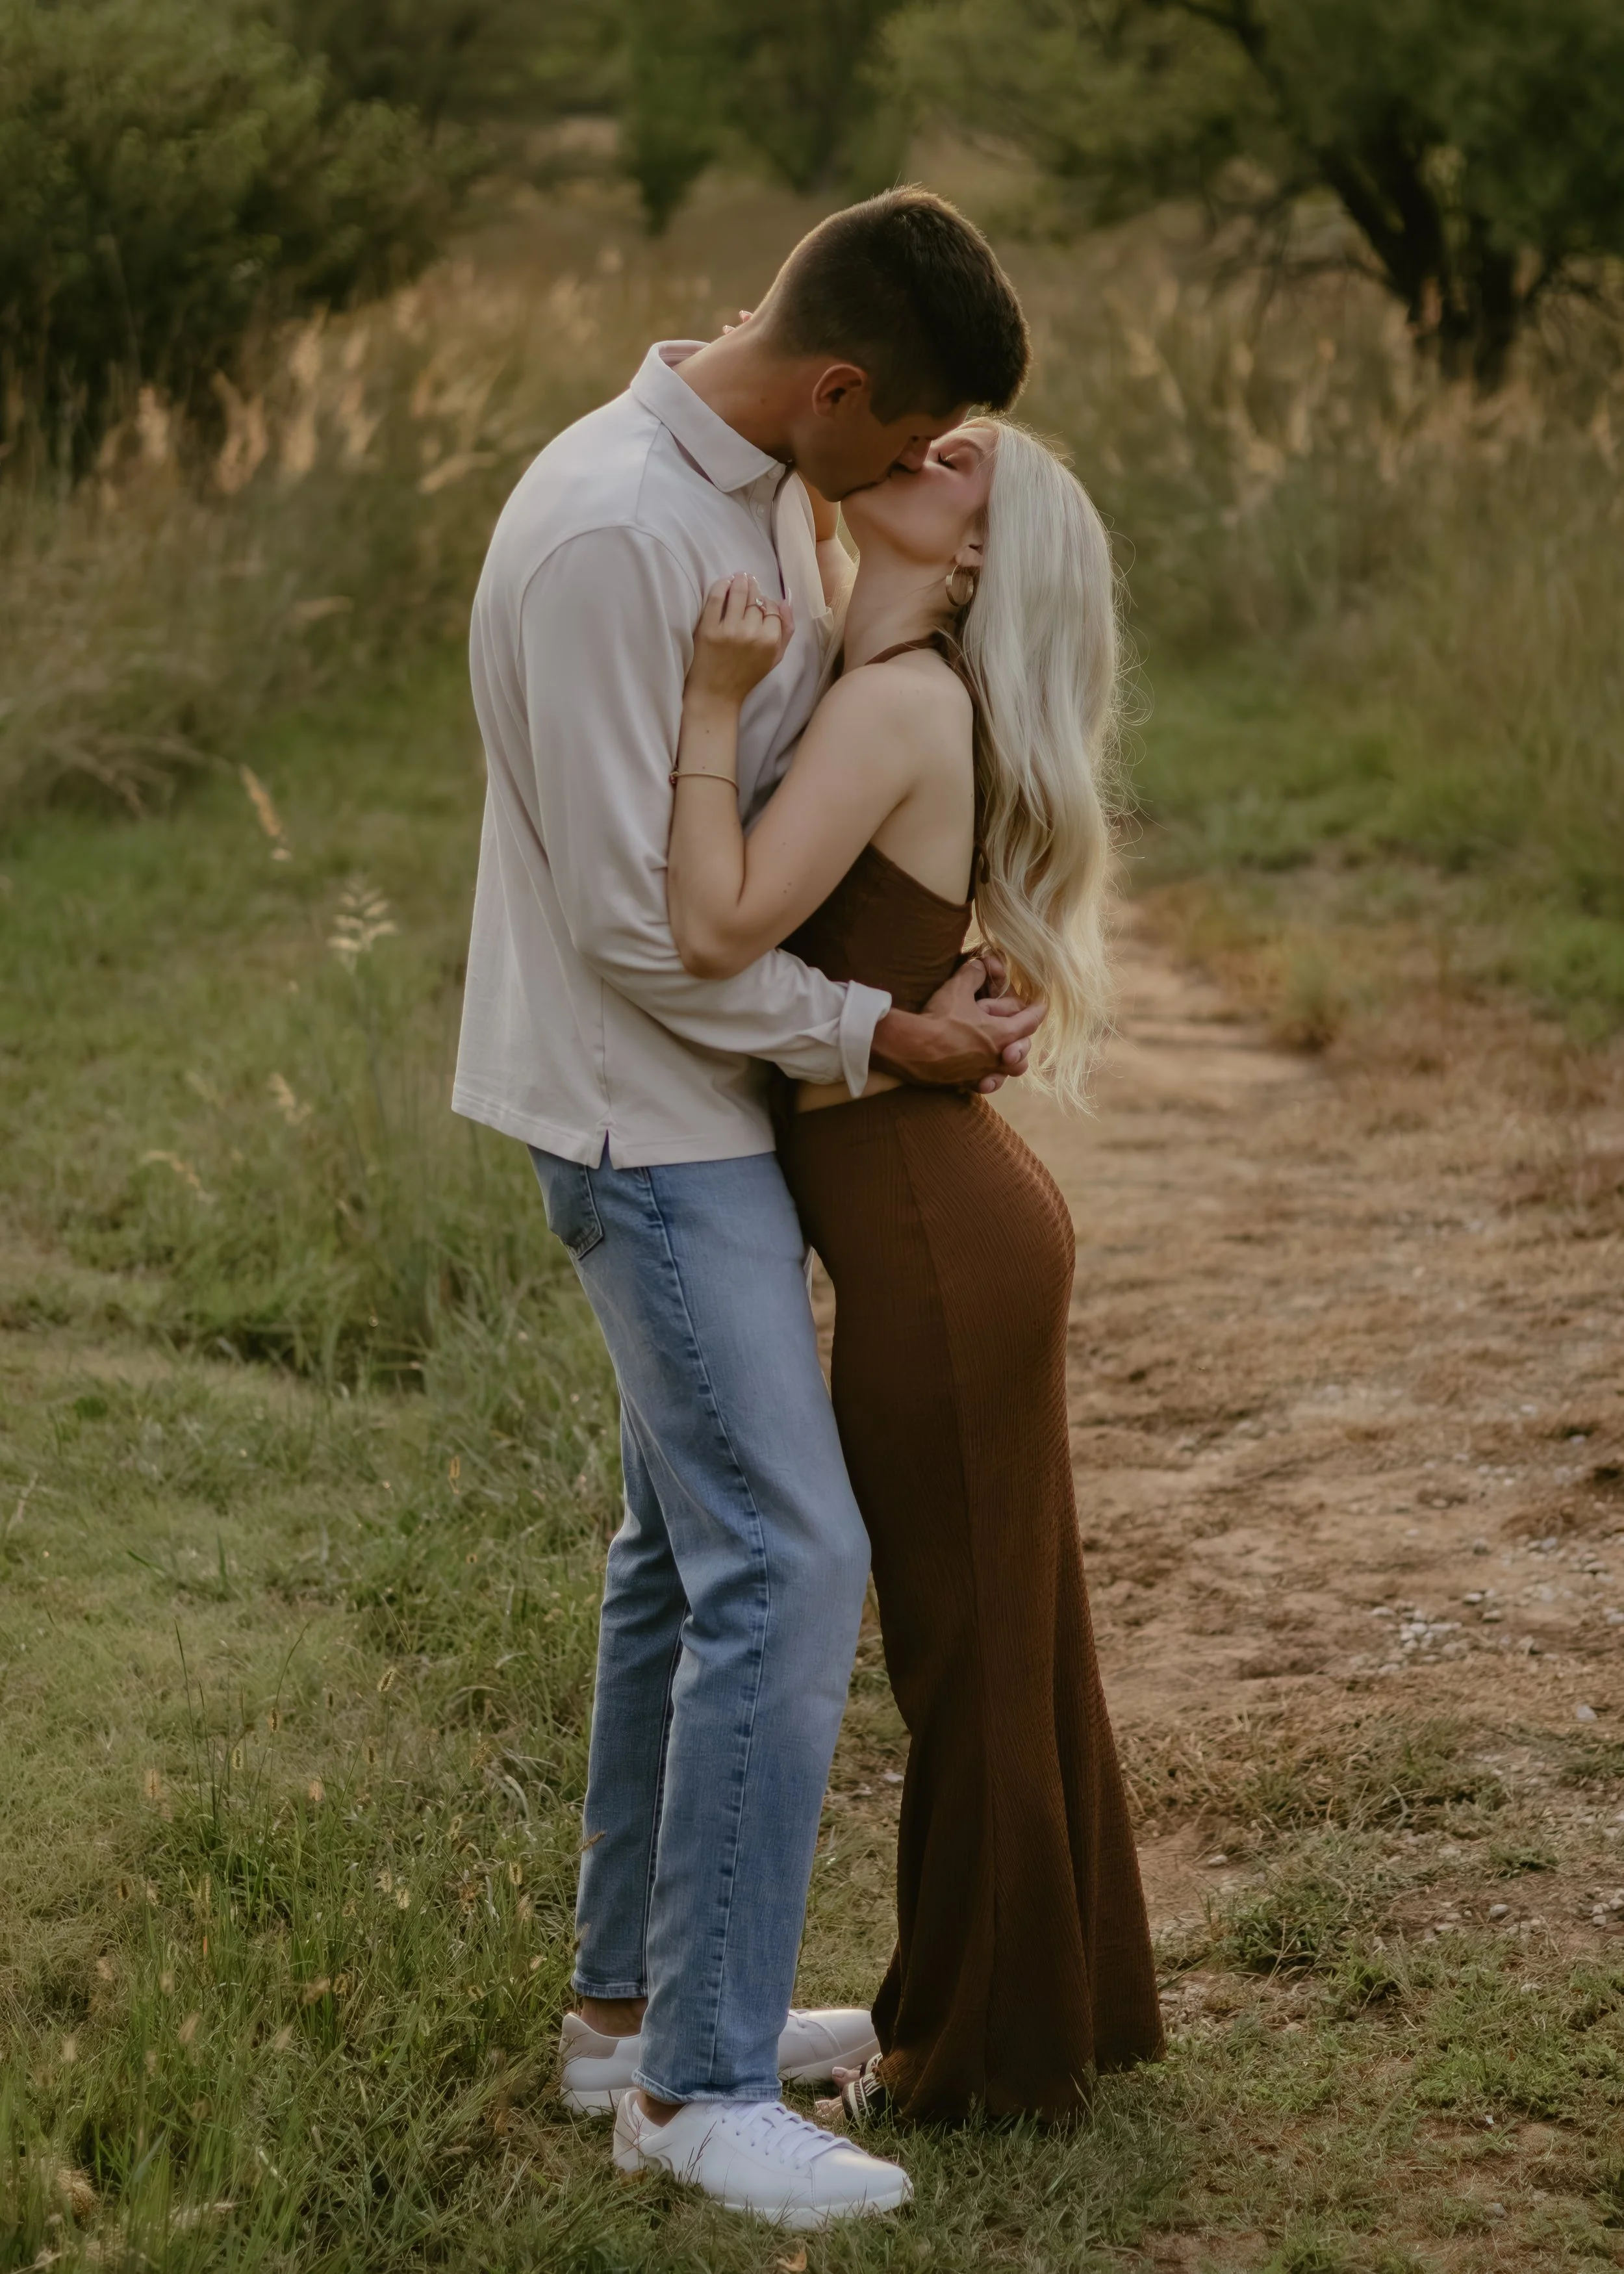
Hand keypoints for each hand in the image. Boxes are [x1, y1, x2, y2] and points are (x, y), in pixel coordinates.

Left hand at [687, 575, 792, 708]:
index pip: (772, 608)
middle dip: (753, 588)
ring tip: (739, 577)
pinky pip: (716, 598)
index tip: (760, 601)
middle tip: (748, 580)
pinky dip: (721, 585)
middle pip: (756, 599)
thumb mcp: (775, 658)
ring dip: (739, 581)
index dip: (767, 602)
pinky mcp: (708, 629)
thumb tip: (786, 601)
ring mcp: (729, 630)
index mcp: (770, 641)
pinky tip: (724, 583)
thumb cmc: (746, 676)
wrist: (716, 694)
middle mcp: (752, 634)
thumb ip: (786, 631)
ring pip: (738, 593)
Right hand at [871, 955, 1045, 1090]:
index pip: (1031, 1021)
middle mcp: (997, 1057)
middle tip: (1015, 1029)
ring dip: (1009, 1062)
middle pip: (1024, 1052)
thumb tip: (980, 963)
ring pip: (1009, 1073)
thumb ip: (973, 973)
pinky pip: (985, 1084)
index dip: (1038, 1010)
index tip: (1041, 1005)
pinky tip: (981, 1074)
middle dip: (1023, 1040)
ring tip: (1002, 1054)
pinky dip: (987, 1079)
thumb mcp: (957, 988)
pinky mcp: (964, 1083)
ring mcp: (981, 1073)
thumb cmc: (939, 1018)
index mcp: (1002, 1034)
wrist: (912, 1048)